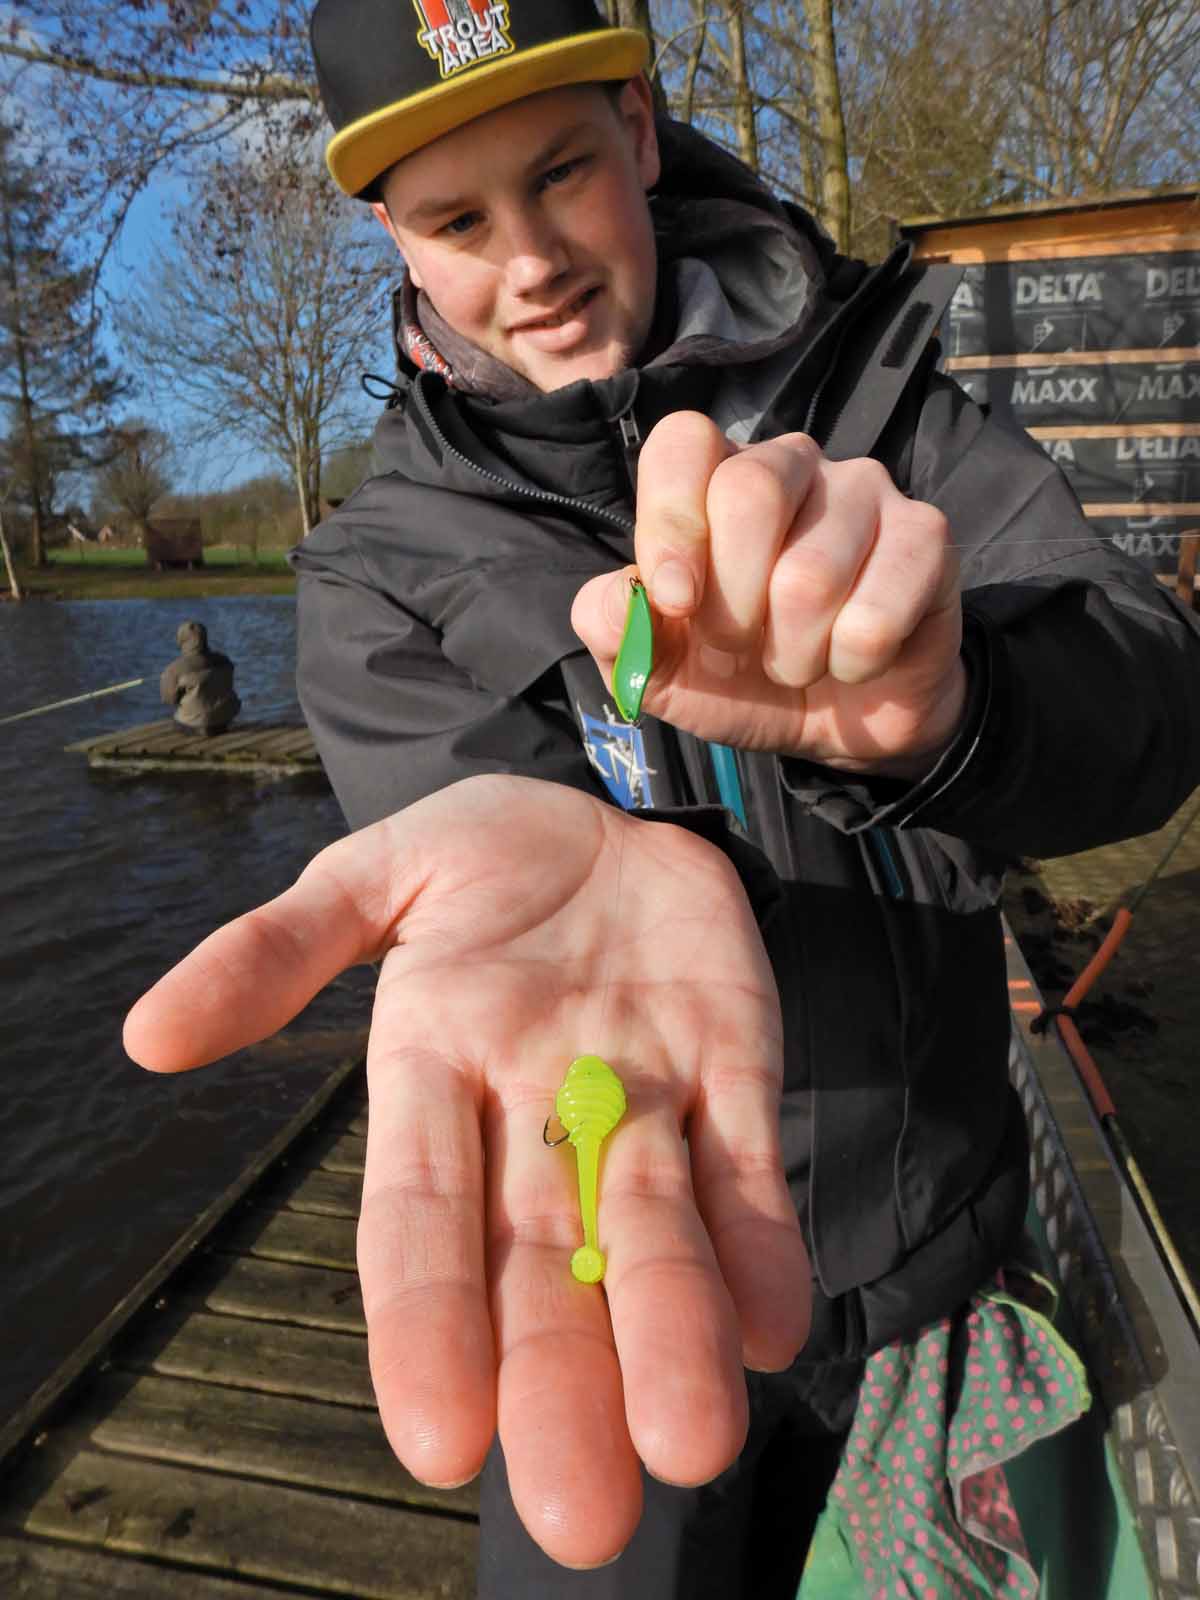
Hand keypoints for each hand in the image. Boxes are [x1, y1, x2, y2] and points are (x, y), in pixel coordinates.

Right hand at [123, 775, 808, 1569]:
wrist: (604, 814)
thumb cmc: (475, 853)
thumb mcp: (372, 877)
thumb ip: (277, 949)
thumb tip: (149, 1034)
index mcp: (433, 1074)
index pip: (419, 1221)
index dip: (426, 1324)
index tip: (438, 1437)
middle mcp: (535, 1115)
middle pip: (541, 1262)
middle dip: (560, 1379)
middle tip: (582, 1515)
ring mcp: (643, 1094)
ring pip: (653, 1229)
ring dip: (671, 1330)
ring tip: (691, 1441)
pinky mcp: (733, 1066)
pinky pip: (747, 1163)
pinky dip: (759, 1241)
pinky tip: (772, 1323)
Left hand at [572, 411, 965, 777]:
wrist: (842, 723)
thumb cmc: (745, 677)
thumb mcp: (664, 669)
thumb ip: (618, 632)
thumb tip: (612, 601)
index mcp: (717, 478)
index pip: (683, 442)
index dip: (671, 525)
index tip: (676, 602)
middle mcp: (792, 464)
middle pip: (750, 489)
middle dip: (733, 601)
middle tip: (742, 644)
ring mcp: (865, 492)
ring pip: (810, 572)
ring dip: (793, 652)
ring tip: (800, 661)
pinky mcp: (927, 536)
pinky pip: (874, 613)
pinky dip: (852, 662)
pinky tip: (856, 660)